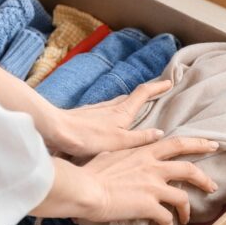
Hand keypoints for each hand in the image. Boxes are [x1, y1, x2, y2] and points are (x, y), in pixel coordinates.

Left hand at [47, 81, 172, 157]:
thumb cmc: (88, 137)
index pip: (144, 94)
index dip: (157, 87)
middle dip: (146, 93)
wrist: (56, 130)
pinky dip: (115, 110)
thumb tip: (160, 133)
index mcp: (122, 112)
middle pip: (132, 95)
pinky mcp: (86, 115)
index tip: (169, 82)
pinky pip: (106, 109)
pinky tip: (110, 119)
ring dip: (130, 101)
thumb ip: (141, 138)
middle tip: (156, 92)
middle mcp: (111, 107)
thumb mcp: (120, 142)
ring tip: (136, 106)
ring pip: (118, 102)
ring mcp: (97, 109)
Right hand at [79, 137, 218, 224]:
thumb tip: (120, 155)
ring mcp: (153, 186)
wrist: (85, 188)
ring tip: (187, 218)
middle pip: (189, 169)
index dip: (197, 144)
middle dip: (204, 178)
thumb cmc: (91, 172)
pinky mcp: (149, 205)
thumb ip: (124, 154)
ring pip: (183, 197)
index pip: (177, 143)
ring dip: (188, 209)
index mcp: (144, 152)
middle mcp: (153, 167)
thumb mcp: (111, 154)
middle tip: (213, 186)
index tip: (211, 145)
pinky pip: (167, 218)